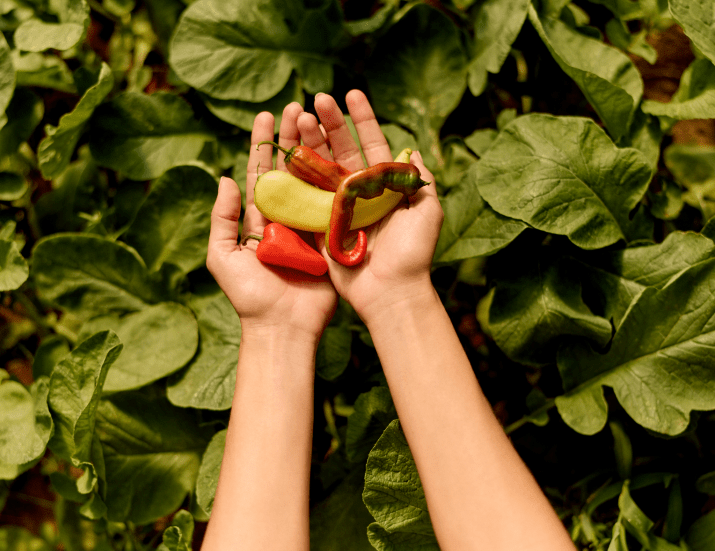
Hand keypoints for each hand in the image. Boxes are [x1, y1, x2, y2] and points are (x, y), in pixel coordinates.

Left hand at [206, 105, 337, 339]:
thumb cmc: (249, 296)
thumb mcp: (223, 257)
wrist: (283, 327)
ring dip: (315, 149)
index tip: (265, 116)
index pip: (259, 174)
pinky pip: (334, 204)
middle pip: (288, 170)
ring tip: (317, 119)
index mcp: (258, 219)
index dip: (261, 145)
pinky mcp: (331, 238)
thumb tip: (225, 179)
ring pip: (313, 180)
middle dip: (291, 138)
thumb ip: (221, 219)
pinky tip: (343, 151)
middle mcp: (285, 218)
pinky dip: (338, 178)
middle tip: (296, 106)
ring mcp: (310, 226)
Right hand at [295, 91, 443, 323]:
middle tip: (317, 99)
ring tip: (299, 117)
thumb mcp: (428, 212)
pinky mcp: (319, 227)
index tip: (352, 93)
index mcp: (385, 187)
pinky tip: (286, 152)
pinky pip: (305, 197)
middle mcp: (361, 194)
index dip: (362, 119)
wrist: (391, 293)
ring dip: (310, 142)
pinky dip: (296, 175)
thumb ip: (419, 180)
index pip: (372, 145)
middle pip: (342, 151)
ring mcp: (338, 209)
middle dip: (330, 124)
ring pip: (321, 168)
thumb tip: (413, 149)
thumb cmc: (413, 254)